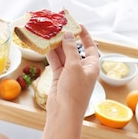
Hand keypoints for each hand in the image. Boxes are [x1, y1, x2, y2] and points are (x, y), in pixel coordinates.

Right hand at [40, 24, 99, 138]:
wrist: (64, 113)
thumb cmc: (74, 91)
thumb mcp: (74, 67)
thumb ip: (71, 49)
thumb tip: (68, 35)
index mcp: (91, 66)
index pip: (90, 47)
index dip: (85, 36)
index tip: (78, 25)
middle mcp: (81, 69)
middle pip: (74, 49)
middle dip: (67, 39)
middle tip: (58, 26)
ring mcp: (69, 73)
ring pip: (63, 55)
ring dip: (57, 45)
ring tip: (49, 33)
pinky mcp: (59, 77)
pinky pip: (55, 62)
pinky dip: (51, 54)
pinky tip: (45, 45)